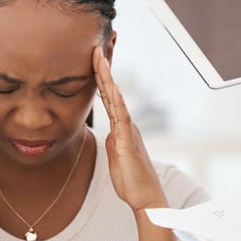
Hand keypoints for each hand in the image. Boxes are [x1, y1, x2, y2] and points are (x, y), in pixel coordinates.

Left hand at [93, 46, 167, 211]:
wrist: (145, 197)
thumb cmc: (130, 178)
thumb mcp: (116, 153)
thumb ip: (114, 139)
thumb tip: (110, 130)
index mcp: (120, 125)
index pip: (108, 94)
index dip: (101, 75)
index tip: (94, 55)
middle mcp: (125, 122)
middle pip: (112, 88)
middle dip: (104, 66)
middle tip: (98, 43)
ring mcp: (128, 130)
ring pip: (115, 97)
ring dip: (106, 76)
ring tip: (98, 56)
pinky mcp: (129, 141)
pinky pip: (121, 117)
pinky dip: (116, 101)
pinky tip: (111, 87)